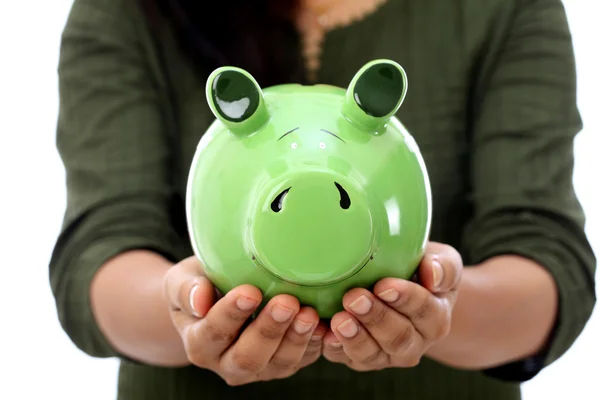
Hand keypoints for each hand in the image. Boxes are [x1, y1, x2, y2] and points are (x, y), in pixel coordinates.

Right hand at [164, 256, 325, 385]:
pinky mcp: (282, 364)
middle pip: (248, 357)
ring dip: (296, 339)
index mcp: (199, 343)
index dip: (231, 314)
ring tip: (309, 313)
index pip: (213, 332)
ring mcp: (258, 368)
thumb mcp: (183, 278)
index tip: (249, 292)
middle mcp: (226, 363)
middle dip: (269, 330)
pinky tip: (323, 324)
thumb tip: (199, 300)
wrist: (217, 299)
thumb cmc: (201, 283)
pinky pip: (302, 361)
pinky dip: (314, 344)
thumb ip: (186, 288)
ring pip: (278, 364)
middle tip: (286, 302)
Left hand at [322, 242, 462, 370]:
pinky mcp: (361, 358)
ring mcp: (387, 354)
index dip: (405, 299)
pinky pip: (347, 359)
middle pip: (398, 337)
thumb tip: (432, 273)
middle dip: (375, 318)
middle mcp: (415, 341)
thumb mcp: (441, 261)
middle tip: (354, 298)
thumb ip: (443, 266)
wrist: (403, 291)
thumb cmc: (421, 270)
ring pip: (373, 354)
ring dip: (355, 338)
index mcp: (436, 317)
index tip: (384, 285)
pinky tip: (325, 334)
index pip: (424, 311)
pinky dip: (335, 348)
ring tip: (339, 319)